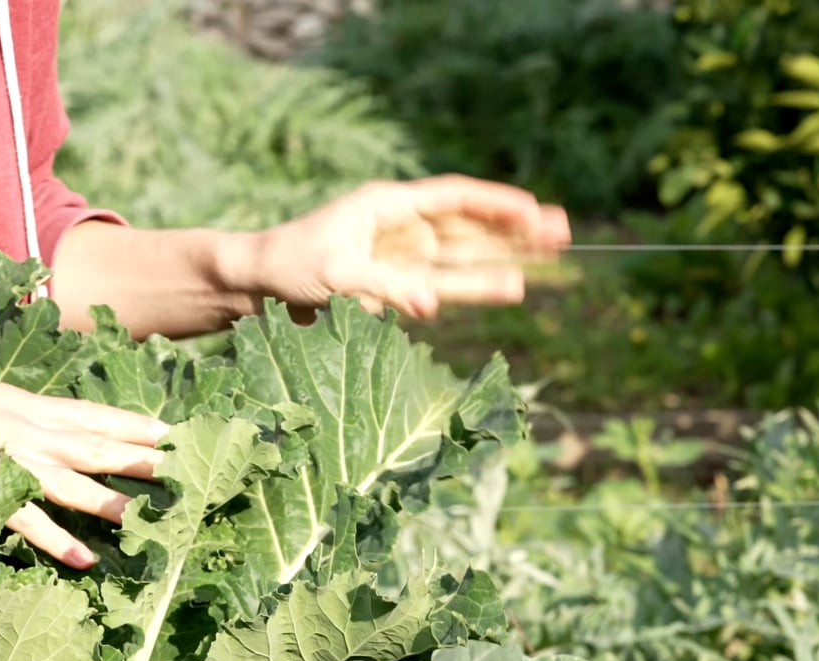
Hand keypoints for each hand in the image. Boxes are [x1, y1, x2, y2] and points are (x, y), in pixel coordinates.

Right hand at [0, 371, 167, 568]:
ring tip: (153, 517)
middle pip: (91, 443)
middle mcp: (17, 426)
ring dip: (112, 501)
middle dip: (141, 456)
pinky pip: (22, 521)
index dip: (130, 422)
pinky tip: (84, 559)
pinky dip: (55, 541)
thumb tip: (23, 414)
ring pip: (68, 482)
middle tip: (188, 468)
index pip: (86, 412)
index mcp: (15, 402)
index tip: (171, 431)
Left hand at [237, 175, 571, 318]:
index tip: (533, 211)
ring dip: (505, 256)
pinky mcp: (396, 287)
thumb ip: (385, 288)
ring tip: (551, 258)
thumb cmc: (287, 267)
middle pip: (470, 225)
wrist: (255, 287)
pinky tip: (509, 286)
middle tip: (563, 232)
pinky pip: (446, 285)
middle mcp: (402, 228)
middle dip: (515, 228)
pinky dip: (476, 286)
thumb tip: (431, 305)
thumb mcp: (335, 276)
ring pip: (465, 255)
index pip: (454, 198)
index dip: (495, 203)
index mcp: (388, 207)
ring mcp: (402, 258)